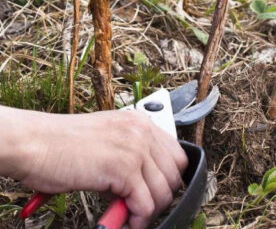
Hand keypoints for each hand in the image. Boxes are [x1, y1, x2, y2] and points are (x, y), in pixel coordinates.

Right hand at [0, 108, 186, 228]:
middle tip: (142, 210)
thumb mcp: (106, 142)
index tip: (157, 193)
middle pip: (174, 174)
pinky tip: (125, 222)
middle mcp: (142, 132)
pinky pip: (145, 204)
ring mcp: (135, 149)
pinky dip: (138, 219)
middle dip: (162, 197)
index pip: (176, 155)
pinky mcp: (123, 169)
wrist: (33, 143)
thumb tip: (142, 187)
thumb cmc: (59, 145)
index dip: (168, 178)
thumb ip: (129, 157)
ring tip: (131, 218)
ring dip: (149, 211)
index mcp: (139, 123)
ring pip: (163, 192)